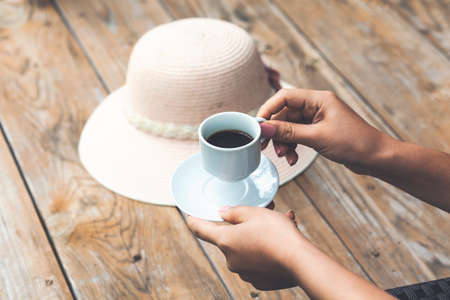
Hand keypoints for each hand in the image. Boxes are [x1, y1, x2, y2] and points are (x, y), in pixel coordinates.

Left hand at [187, 206, 303, 290]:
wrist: (300, 261)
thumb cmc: (277, 234)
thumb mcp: (254, 213)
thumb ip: (235, 212)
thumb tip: (223, 213)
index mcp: (225, 241)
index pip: (201, 230)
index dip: (194, 221)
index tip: (190, 217)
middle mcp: (231, 259)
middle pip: (231, 238)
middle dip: (246, 226)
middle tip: (264, 214)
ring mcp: (244, 273)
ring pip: (248, 249)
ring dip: (260, 237)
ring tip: (282, 226)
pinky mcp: (259, 280)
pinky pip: (259, 262)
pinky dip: (267, 252)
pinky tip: (282, 243)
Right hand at [258, 89, 386, 173]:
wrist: (376, 158)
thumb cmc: (355, 143)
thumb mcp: (317, 137)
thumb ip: (288, 132)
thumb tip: (264, 128)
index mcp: (318, 99)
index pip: (284, 97)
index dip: (268, 110)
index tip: (257, 126)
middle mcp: (317, 106)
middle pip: (285, 114)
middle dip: (276, 131)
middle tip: (266, 146)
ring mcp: (318, 119)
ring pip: (290, 127)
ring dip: (284, 142)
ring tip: (285, 156)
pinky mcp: (319, 131)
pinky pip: (298, 136)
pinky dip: (292, 146)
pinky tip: (293, 158)